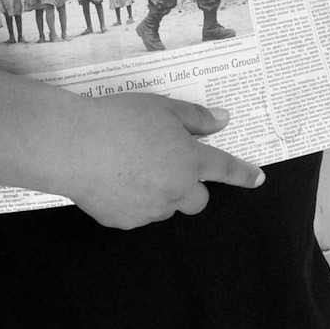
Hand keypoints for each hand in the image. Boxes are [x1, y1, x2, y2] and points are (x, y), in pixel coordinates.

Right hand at [57, 92, 263, 226]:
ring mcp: (150, 210)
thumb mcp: (161, 107)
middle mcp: (176, 190)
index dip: (244, 174)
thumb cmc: (118, 119)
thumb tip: (223, 120)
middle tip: (166, 167)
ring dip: (158, 193)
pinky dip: (130, 201)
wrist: (71, 145)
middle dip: (190, 188)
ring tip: (128, 168)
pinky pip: (136, 214)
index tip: (258, 179)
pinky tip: (110, 180)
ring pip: (165, 206)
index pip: (226, 169)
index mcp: (190, 160)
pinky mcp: (123, 221)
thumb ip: (194, 117)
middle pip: (198, 200)